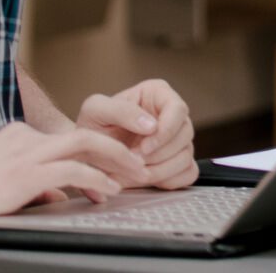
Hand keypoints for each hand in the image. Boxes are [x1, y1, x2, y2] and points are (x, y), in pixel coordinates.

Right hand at [0, 122, 144, 234]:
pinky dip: (97, 179)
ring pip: (87, 143)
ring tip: (135, 173)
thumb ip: (36, 185)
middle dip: (118, 146)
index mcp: (19, 135)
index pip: (68, 139)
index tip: (116, 168)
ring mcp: (28, 153)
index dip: (97, 153)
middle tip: (140, 161)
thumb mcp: (6, 184)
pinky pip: (74, 171)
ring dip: (116, 158)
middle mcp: (27, 137)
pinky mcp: (28, 172)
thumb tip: (58, 195)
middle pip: (86, 133)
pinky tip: (109, 190)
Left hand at [76, 79, 196, 188]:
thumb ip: (122, 111)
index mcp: (158, 94)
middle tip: (134, 163)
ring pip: (186, 156)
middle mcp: (172, 115)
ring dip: (161, 170)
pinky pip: (188, 173)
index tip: (144, 147)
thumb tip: (152, 125)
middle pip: (184, 135)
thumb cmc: (91, 128)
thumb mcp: (96, 110)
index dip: (165, 131)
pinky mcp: (178, 162)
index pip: (178, 110)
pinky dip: (170, 180)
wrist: (87, 155)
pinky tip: (148, 179)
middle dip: (158, 155)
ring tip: (135, 174)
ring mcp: (178, 140)